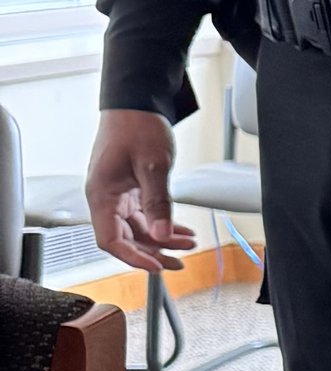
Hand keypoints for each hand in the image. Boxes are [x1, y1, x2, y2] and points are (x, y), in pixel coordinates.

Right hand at [87, 108, 196, 275]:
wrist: (136, 103)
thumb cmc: (136, 126)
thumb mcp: (153, 165)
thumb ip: (158, 202)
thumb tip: (162, 233)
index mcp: (102, 195)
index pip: (111, 240)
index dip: (132, 257)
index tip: (156, 267)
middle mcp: (106, 198)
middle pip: (125, 238)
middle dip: (153, 252)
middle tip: (178, 263)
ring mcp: (117, 194)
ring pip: (137, 228)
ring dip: (162, 239)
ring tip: (187, 245)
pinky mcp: (129, 189)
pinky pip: (143, 215)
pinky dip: (162, 224)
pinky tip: (180, 231)